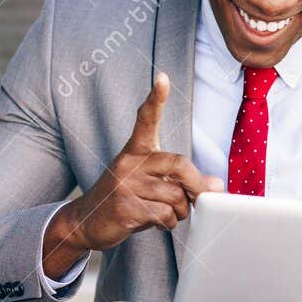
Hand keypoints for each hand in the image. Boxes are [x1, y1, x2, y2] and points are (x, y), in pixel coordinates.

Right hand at [44, 73, 222, 278]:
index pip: (146, 119)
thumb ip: (181, 180)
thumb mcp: (151, 184)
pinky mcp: (124, 207)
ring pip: (175, 196)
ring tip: (170, 213)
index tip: (162, 78)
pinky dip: (169, 223)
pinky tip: (158, 222)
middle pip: (179, 164)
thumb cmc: (126, 198)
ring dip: (181, 211)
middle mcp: (129, 162)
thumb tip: (215, 186)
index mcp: (136, 150)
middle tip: (201, 197)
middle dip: (197, 184)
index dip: (155, 99)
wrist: (86, 221)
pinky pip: (164, 215)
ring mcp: (125, 184)